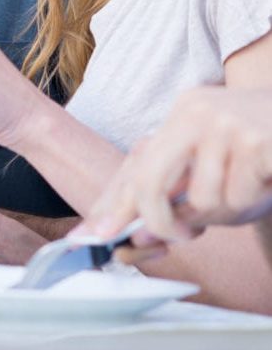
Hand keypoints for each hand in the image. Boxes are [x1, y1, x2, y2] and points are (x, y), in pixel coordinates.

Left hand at [79, 87, 271, 245]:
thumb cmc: (263, 153)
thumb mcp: (220, 164)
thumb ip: (182, 195)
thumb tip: (138, 236)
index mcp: (182, 116)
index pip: (137, 165)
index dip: (113, 205)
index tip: (94, 236)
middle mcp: (195, 113)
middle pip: (151, 180)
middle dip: (160, 219)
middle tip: (182, 234)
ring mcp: (224, 123)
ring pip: (203, 200)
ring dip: (228, 210)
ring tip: (249, 187)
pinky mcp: (253, 140)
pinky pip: (238, 196)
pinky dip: (253, 200)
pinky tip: (266, 178)